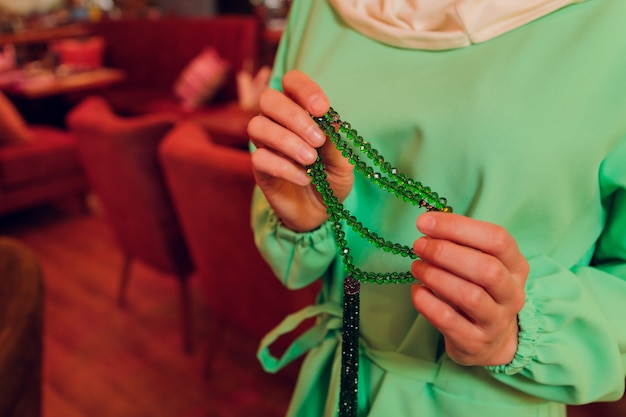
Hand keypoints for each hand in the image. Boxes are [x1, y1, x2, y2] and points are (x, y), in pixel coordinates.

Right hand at [247, 70, 353, 231]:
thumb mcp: (342, 162)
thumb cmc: (331, 179)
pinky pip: (259, 158)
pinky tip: (304, 178)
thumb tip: (330, 123)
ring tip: (311, 160)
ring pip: (258, 126)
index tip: (322, 108)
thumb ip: (336, 143)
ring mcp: (265, 145)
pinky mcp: (260, 169)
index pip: (292, 82)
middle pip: (268, 99)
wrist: (321, 212)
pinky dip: (283, 167)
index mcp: (300, 110)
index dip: (304, 89)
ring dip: (286, 141)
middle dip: (294, 116)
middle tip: (317, 139)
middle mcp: (278, 122)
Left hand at [410, 212, 528, 366]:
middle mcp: (512, 294)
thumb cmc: (479, 290)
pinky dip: (427, 302)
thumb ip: (460, 244)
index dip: (458, 226)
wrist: (491, 341)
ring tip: (416, 266)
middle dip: (446, 252)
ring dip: (435, 276)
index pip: (497, 239)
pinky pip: (448, 320)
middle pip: (487, 269)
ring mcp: (496, 321)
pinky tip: (417, 290)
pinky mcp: (475, 342)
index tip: (425, 222)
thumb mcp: (480, 264)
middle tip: (419, 245)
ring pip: (469, 296)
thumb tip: (428, 224)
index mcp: (517, 266)